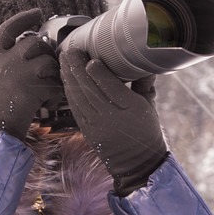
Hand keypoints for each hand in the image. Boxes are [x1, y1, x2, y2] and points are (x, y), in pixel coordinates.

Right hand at [0, 9, 63, 138]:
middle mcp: (6, 61)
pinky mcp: (34, 88)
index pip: (8, 28)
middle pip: (35, 42)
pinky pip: (55, 84)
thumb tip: (24, 50)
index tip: (36, 13)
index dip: (24, 17)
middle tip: (46, 67)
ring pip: (49, 62)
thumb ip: (3, 62)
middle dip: (44, 52)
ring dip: (52, 75)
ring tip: (46, 90)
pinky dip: (55, 95)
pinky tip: (47, 104)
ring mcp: (21, 73)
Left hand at [59, 49, 167, 195]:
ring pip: (79, 97)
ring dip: (69, 77)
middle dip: (77, 68)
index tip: (90, 58)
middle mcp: (112, 117)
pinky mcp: (87, 130)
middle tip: (71, 50)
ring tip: (64, 59)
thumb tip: (145, 63)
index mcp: (131, 109)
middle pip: (90, 89)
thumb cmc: (146, 131)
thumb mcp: (150, 107)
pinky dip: (68, 91)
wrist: (136, 163)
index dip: (98, 72)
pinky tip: (65, 78)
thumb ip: (144, 84)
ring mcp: (97, 125)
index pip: (111, 87)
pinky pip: (75, 108)